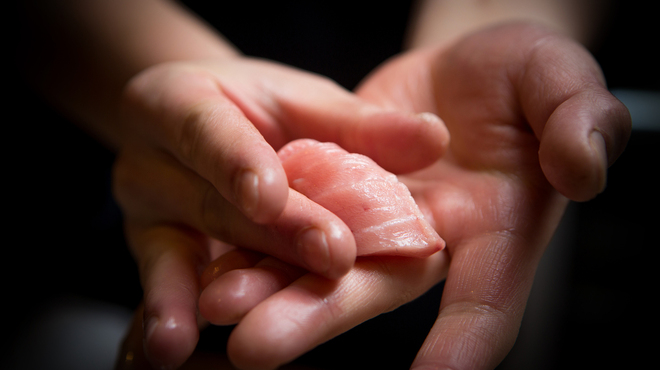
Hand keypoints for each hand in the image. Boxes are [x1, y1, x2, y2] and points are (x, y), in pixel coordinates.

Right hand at [113, 57, 448, 368]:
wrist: (200, 126)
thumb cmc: (257, 109)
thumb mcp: (303, 102)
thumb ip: (361, 125)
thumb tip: (436, 138)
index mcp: (177, 99)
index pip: (206, 128)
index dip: (236, 163)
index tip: (270, 197)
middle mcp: (149, 158)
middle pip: (210, 200)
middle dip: (269, 237)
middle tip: (329, 257)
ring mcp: (146, 213)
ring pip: (178, 252)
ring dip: (193, 293)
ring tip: (208, 323)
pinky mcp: (153, 252)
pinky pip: (164, 283)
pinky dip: (170, 312)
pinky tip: (171, 347)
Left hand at [198, 22, 629, 369]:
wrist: (469, 64)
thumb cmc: (529, 75)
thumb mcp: (562, 83)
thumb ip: (579, 121)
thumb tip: (584, 170)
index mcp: (497, 228)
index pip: (488, 296)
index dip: (463, 341)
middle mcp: (431, 238)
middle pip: (376, 289)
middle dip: (317, 319)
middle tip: (254, 348)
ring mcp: (381, 216)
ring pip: (324, 261)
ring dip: (269, 285)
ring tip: (214, 300)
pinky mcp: (343, 187)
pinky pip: (301, 215)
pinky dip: (258, 236)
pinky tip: (211, 251)